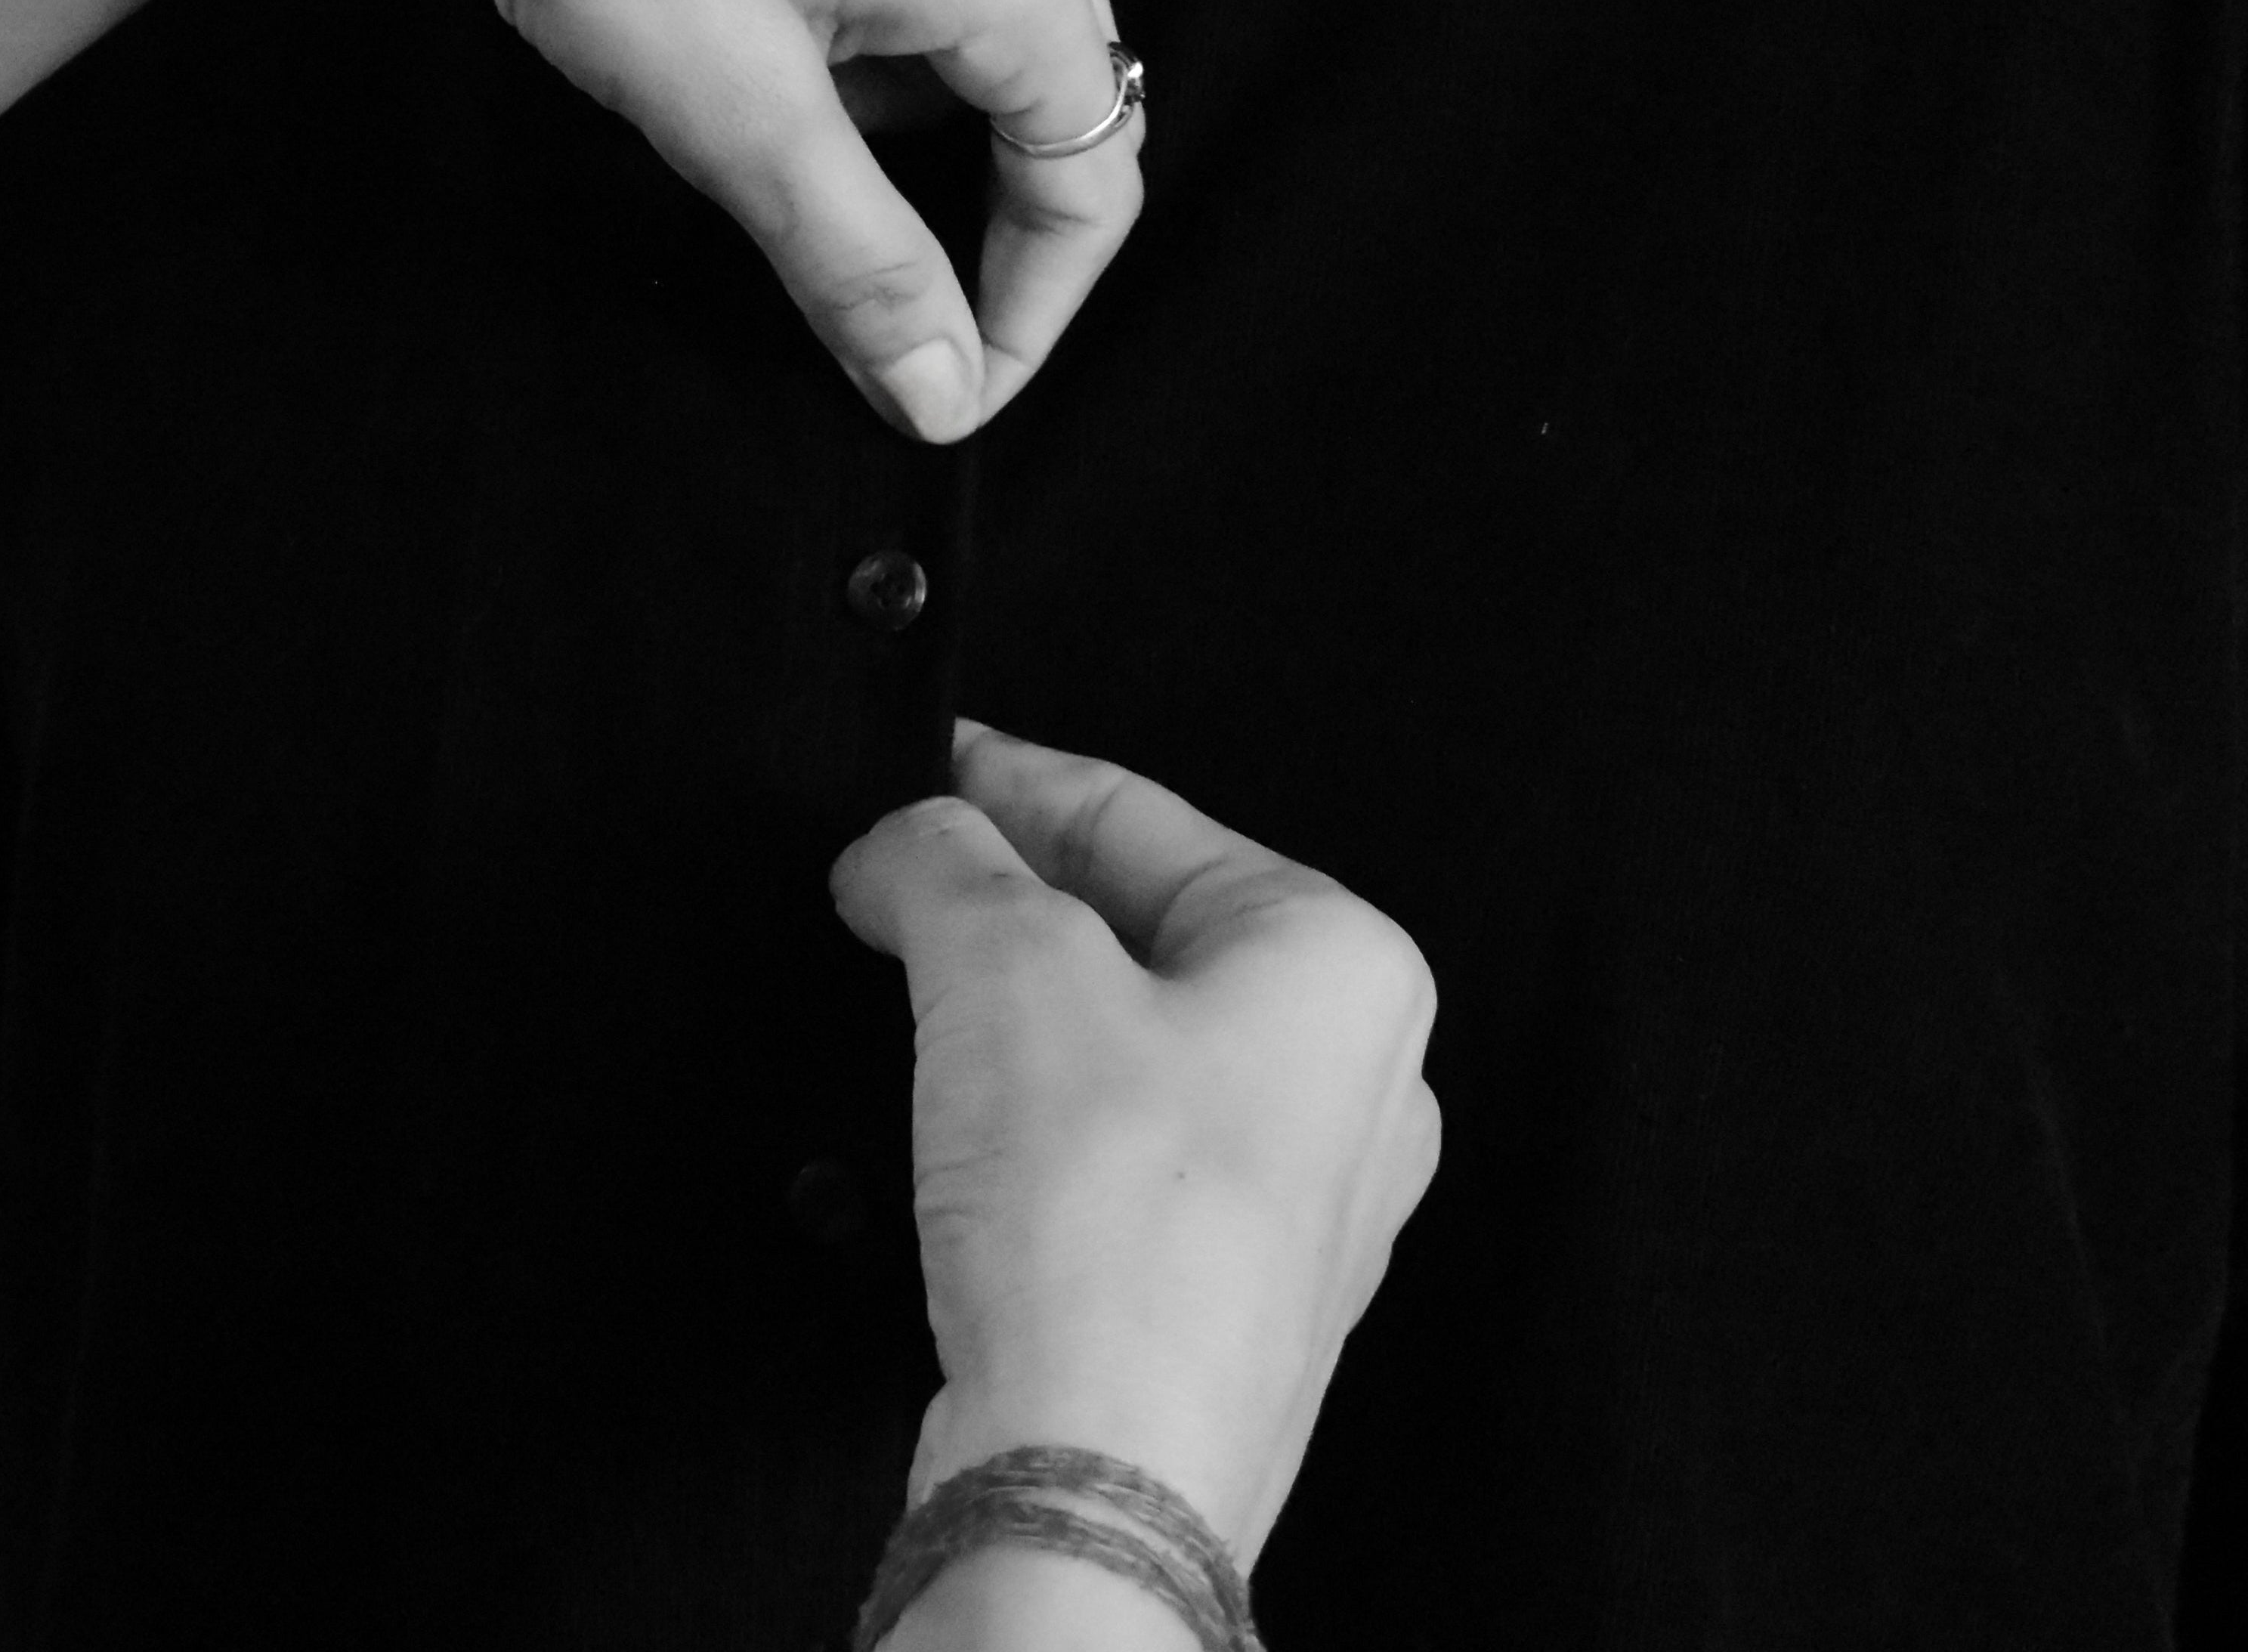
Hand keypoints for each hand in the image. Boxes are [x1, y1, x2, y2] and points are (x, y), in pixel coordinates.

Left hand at [331, 0, 1142, 443]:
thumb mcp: (727, 110)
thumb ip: (859, 264)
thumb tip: (945, 392)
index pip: (1090, 179)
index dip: (1029, 312)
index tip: (945, 392)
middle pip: (1054, 93)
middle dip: (963, 209)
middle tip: (840, 280)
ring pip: (984, 12)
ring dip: (897, 103)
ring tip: (743, 98)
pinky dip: (867, 11)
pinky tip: (744, 5)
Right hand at [829, 720, 1442, 1571]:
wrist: (1096, 1478)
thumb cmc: (1111, 1238)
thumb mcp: (1001, 967)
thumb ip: (945, 862)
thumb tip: (907, 839)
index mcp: (1345, 962)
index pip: (1144, 814)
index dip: (1009, 780)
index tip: (927, 770)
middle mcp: (1352, 1077)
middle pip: (1142, 925)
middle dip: (1007, 899)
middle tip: (894, 877)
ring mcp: (1298, 1197)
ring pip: (1130, 1041)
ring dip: (1011, 1009)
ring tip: (908, 986)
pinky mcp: (1224, 1290)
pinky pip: (1120, 1152)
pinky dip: (1030, 1115)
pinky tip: (953, 1122)